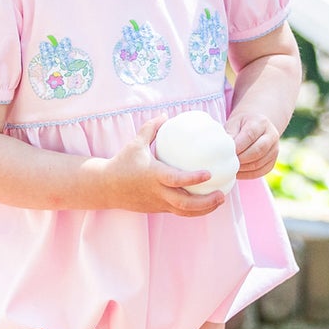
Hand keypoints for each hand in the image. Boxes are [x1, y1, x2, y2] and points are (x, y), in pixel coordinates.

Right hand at [103, 117, 226, 216]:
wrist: (106, 187)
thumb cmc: (123, 162)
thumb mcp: (135, 144)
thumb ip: (151, 129)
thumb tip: (166, 116)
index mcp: (153, 175)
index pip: (175, 180)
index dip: (193, 178)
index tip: (209, 173)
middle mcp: (158, 192)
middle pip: (184, 203)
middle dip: (205, 202)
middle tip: (222, 194)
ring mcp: (158, 203)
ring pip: (184, 212)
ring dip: (204, 209)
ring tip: (221, 199)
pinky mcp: (158, 209)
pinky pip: (179, 212)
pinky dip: (195, 210)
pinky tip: (209, 203)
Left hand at [225, 109, 279, 180]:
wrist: (256, 126)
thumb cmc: (242, 125)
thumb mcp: (234, 123)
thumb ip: (230, 134)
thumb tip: (224, 149)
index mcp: (261, 122)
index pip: (250, 135)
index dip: (238, 146)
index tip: (226, 152)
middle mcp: (272, 135)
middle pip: (258, 151)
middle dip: (241, 159)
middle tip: (228, 162)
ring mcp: (274, 149)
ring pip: (259, 163)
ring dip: (243, 168)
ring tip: (231, 168)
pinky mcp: (272, 161)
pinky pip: (261, 172)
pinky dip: (248, 174)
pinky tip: (238, 173)